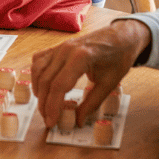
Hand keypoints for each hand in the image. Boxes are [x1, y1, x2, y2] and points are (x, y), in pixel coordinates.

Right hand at [31, 19, 150, 127]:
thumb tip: (78, 120)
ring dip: (38, 90)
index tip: (51, 122)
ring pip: (38, 70)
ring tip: (44, 106)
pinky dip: (36, 74)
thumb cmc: (118, 58)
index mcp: (80, 58)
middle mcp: (65, 50)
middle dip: (44, 102)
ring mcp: (59, 46)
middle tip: (47, 119)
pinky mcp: (57, 46)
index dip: (52, 106)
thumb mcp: (109, 83)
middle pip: (46, 80)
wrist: (121, 37)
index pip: (59, 85)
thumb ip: (92, 103)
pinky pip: (39, 60)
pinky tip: (41, 86)